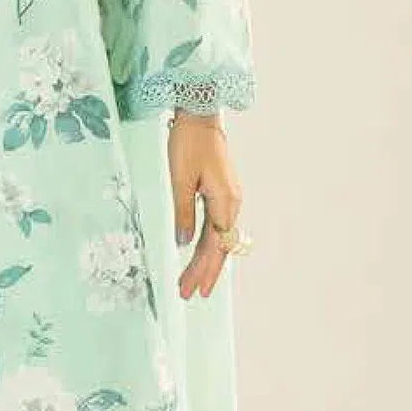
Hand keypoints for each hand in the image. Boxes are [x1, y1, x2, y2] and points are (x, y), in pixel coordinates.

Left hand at [168, 111, 242, 298]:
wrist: (200, 116)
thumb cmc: (188, 143)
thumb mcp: (179, 179)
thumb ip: (183, 211)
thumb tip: (183, 242)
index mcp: (225, 201)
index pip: (214, 245)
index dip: (203, 269)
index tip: (192, 289)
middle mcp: (232, 203)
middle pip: (219, 246)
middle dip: (205, 272)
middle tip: (189, 294)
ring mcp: (229, 198)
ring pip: (218, 238)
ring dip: (205, 261)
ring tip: (193, 282)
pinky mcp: (222, 193)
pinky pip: (216, 226)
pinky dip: (207, 244)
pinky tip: (199, 255)